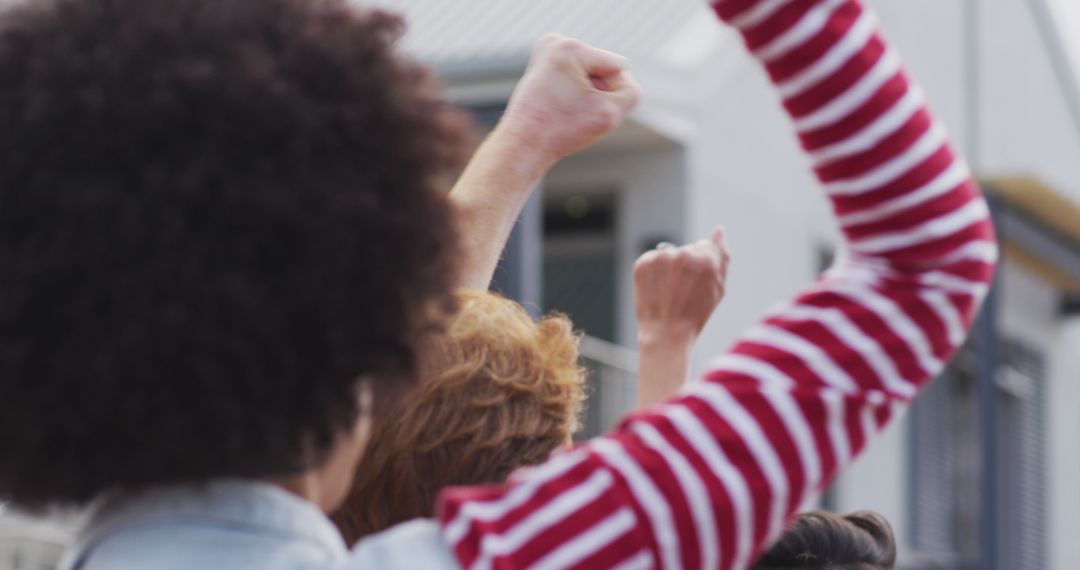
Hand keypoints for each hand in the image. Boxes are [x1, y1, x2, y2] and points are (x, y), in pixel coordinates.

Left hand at [496, 34, 640, 168]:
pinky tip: (559, 106)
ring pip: (590, 75)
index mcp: (570, 47)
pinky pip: (576, 78)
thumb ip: (632, 94)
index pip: (618, 67)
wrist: (523, 145)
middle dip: (596, 93)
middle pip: (603, 69)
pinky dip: (574, 94)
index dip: (611, 95)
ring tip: (564, 110)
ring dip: (586, 96)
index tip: (583, 111)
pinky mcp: (543, 65)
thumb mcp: (610, 115)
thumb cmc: (561, 131)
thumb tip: (621, 80)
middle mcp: (555, 42)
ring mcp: (547, 52)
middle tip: (571, 112)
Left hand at [634, 227, 729, 347]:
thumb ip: (722, 256)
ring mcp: (661, 258)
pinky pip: (652, 259)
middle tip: (683, 292)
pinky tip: (657, 289)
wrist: (666, 333)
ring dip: (669, 268)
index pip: (705, 246)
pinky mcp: (642, 263)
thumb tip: (719, 230)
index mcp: (706, 259)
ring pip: (670, 253)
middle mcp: (683, 254)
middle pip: (687, 249)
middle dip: (686, 265)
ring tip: (669, 292)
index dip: (702, 267)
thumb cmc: (697, 313)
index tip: (697, 284)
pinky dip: (654, 272)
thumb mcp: (718, 288)